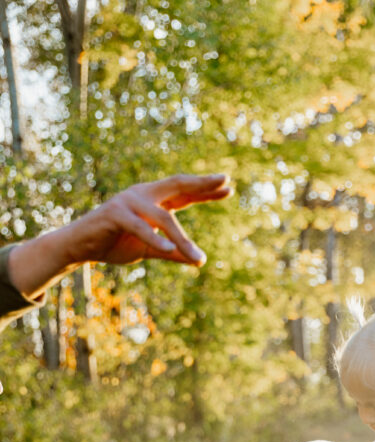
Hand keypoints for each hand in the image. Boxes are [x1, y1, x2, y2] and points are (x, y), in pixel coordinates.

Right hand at [66, 173, 231, 266]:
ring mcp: (129, 201)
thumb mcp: (151, 249)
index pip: (184, 192)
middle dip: (201, 184)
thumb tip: (199, 261)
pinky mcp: (115, 213)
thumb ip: (173, 252)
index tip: (229, 187)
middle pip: (177, 185)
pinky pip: (140, 227)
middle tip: (223, 180)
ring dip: (182, 239)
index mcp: (153, 200)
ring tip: (199, 258)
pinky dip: (155, 238)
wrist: (80, 246)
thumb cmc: (115, 243)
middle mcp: (143, 194)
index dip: (205, 190)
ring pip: (164, 217)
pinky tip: (170, 249)